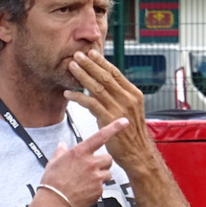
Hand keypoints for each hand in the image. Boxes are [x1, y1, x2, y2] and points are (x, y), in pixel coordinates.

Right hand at [41, 117, 127, 206]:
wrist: (54, 201)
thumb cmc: (52, 182)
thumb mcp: (53, 162)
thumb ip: (61, 152)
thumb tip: (62, 146)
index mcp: (80, 152)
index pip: (100, 136)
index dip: (114, 127)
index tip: (123, 122)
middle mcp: (90, 163)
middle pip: (108, 159)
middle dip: (103, 163)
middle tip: (92, 168)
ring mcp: (96, 177)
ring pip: (108, 173)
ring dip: (101, 176)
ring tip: (87, 181)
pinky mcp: (99, 190)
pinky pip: (103, 186)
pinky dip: (96, 188)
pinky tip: (84, 190)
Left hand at [64, 50, 153, 167]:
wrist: (137, 154)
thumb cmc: (130, 133)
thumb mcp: (130, 110)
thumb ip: (120, 96)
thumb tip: (106, 84)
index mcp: (133, 94)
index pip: (115, 73)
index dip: (102, 62)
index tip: (91, 52)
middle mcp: (127, 98)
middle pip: (105, 76)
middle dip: (90, 64)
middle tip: (77, 54)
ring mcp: (118, 108)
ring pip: (97, 87)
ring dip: (82, 76)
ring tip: (71, 67)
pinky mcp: (108, 119)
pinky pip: (90, 103)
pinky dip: (78, 97)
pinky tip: (68, 93)